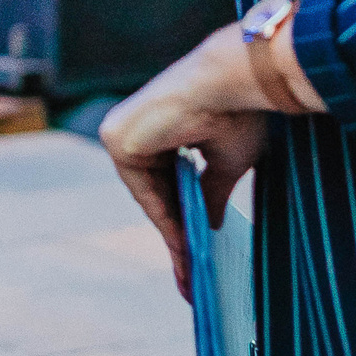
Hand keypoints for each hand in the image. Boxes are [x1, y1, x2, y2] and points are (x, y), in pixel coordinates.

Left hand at [98, 23, 277, 301]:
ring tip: (193, 274)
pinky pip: (143, 191)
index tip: (197, 255)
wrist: (232, 79)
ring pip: (151, 196)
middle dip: (179, 235)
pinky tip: (185, 253)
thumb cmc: (239, 110)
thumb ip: (211, 192)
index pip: (170, 180)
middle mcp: (137, 128)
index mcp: (162, 125)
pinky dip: (164, 221)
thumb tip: (208, 226)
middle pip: (158, 193)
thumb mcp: (226, 162)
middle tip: (193, 275)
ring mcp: (122, 132)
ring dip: (173, 235)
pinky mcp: (117, 139)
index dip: (186, 219)